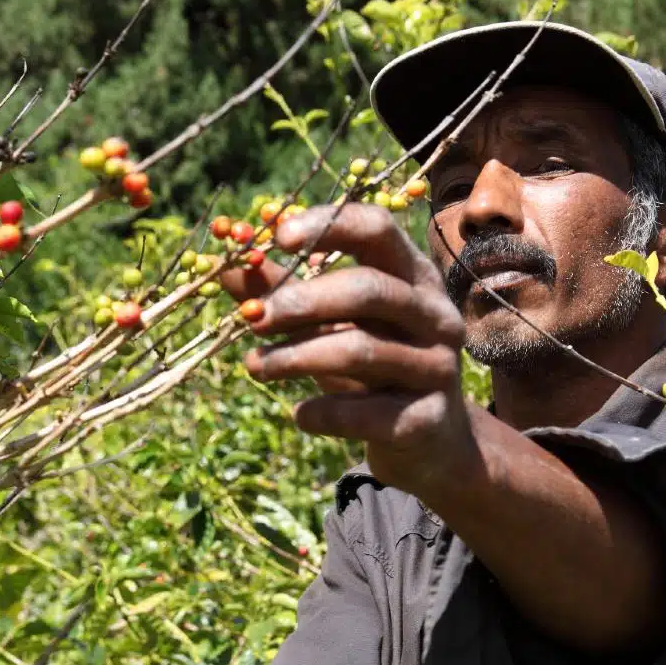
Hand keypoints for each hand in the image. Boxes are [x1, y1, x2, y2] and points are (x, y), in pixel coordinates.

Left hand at [221, 203, 476, 501]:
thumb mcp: (331, 324)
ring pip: (361, 350)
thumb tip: (228, 268)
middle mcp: (435, 315)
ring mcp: (437, 367)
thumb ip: (285, 293)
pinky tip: (300, 415)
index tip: (276, 238)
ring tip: (256, 367)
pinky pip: (364, 412)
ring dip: (296, 358)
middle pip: (367, 289)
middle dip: (301, 302)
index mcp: (413, 276)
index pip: (377, 229)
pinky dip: (322, 413)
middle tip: (253, 320)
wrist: (426, 438)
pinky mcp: (426, 418)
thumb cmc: (371, 365)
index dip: (327, 227)